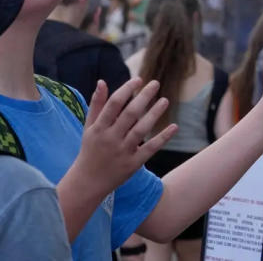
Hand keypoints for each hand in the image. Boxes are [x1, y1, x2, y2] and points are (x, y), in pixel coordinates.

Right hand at [72, 78, 175, 193]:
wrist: (88, 182)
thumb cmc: (90, 149)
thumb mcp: (89, 127)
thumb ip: (96, 105)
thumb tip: (102, 81)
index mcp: (99, 128)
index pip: (114, 104)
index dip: (127, 89)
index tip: (138, 80)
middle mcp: (110, 139)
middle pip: (130, 114)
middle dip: (143, 97)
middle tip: (155, 83)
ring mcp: (122, 152)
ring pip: (141, 130)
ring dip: (154, 114)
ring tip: (165, 100)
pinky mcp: (133, 164)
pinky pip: (150, 149)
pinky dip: (163, 138)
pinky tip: (174, 126)